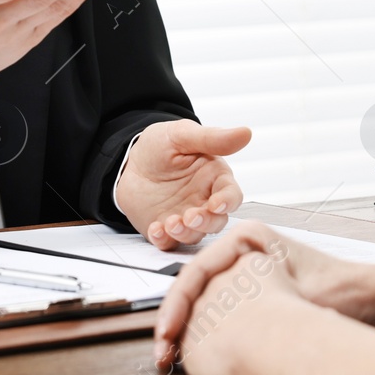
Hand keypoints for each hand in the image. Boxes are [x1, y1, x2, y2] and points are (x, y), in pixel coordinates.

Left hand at [115, 120, 251, 248]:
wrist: (128, 161)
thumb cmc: (159, 145)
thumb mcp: (182, 135)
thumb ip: (212, 138)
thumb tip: (246, 132)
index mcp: (214, 178)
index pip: (231, 194)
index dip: (227, 202)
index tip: (217, 204)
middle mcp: (203, 200)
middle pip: (217, 221)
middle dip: (206, 222)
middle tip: (190, 217)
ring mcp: (185, 217)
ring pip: (195, 234)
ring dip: (185, 233)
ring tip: (170, 223)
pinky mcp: (165, 228)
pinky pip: (169, 242)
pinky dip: (164, 240)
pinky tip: (156, 230)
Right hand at [154, 220, 363, 372]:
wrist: (370, 301)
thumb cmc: (342, 291)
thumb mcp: (295, 296)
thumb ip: (256, 309)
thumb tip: (221, 333)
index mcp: (247, 238)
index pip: (195, 271)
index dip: (175, 306)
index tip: (166, 334)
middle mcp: (243, 252)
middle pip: (194, 287)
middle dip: (175, 321)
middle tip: (162, 353)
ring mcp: (247, 274)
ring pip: (203, 303)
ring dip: (186, 331)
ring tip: (172, 358)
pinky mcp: (254, 296)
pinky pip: (219, 315)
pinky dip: (205, 337)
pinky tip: (196, 358)